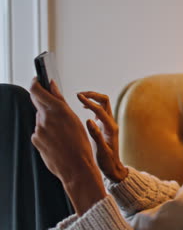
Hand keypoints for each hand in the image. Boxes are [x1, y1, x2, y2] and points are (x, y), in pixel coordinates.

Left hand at [30, 78, 106, 214]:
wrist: (77, 168)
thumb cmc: (81, 145)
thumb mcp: (75, 120)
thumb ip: (60, 102)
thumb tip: (52, 86)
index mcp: (58, 110)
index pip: (37, 90)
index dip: (35, 83)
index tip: (37, 79)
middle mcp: (45, 119)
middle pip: (38, 103)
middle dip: (45, 103)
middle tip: (56, 109)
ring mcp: (39, 130)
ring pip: (41, 119)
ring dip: (49, 121)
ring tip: (63, 133)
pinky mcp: (36, 140)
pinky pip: (40, 131)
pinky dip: (47, 133)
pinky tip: (58, 141)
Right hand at [77, 91, 127, 182]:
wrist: (114, 168)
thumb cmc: (107, 162)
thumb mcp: (101, 150)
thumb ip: (95, 135)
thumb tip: (89, 119)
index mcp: (110, 128)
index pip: (100, 109)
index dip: (89, 102)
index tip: (77, 97)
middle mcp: (111, 123)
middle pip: (105, 101)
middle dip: (93, 95)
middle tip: (79, 94)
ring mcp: (109, 123)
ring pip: (103, 104)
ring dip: (93, 98)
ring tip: (80, 97)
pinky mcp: (105, 126)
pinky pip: (100, 110)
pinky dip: (92, 105)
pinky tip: (84, 107)